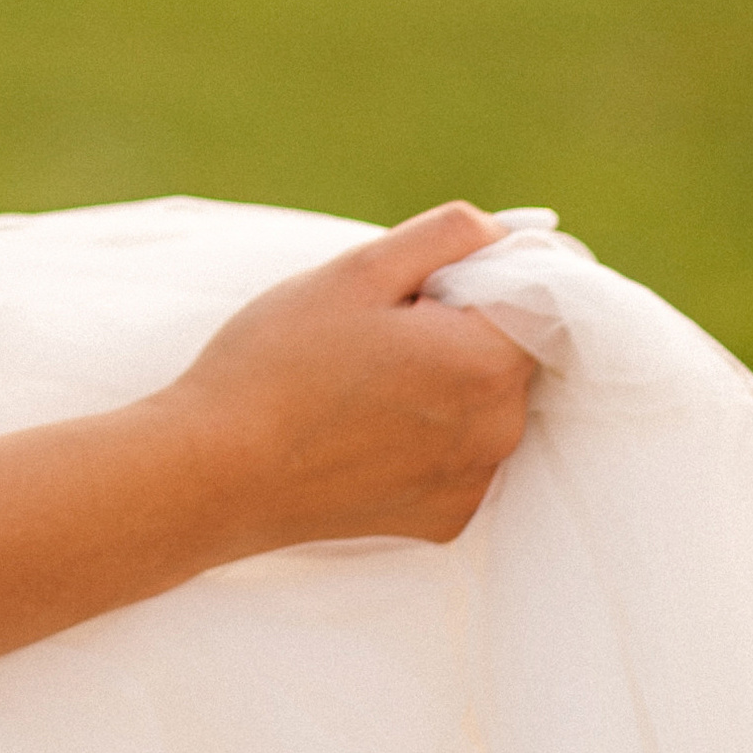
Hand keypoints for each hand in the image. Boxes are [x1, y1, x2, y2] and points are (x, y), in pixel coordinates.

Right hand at [162, 203, 536, 560]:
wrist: (216, 472)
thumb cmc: (279, 361)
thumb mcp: (357, 270)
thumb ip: (449, 236)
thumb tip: (517, 233)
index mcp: (487, 363)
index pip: (536, 295)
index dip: (483, 273)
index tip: (422, 280)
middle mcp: (499, 432)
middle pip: (512, 350)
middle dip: (464, 325)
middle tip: (379, 325)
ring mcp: (474, 483)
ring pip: (487, 401)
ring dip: (448, 376)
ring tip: (365, 376)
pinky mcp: (446, 519)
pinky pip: (462, 453)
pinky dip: (431, 432)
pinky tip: (365, 425)